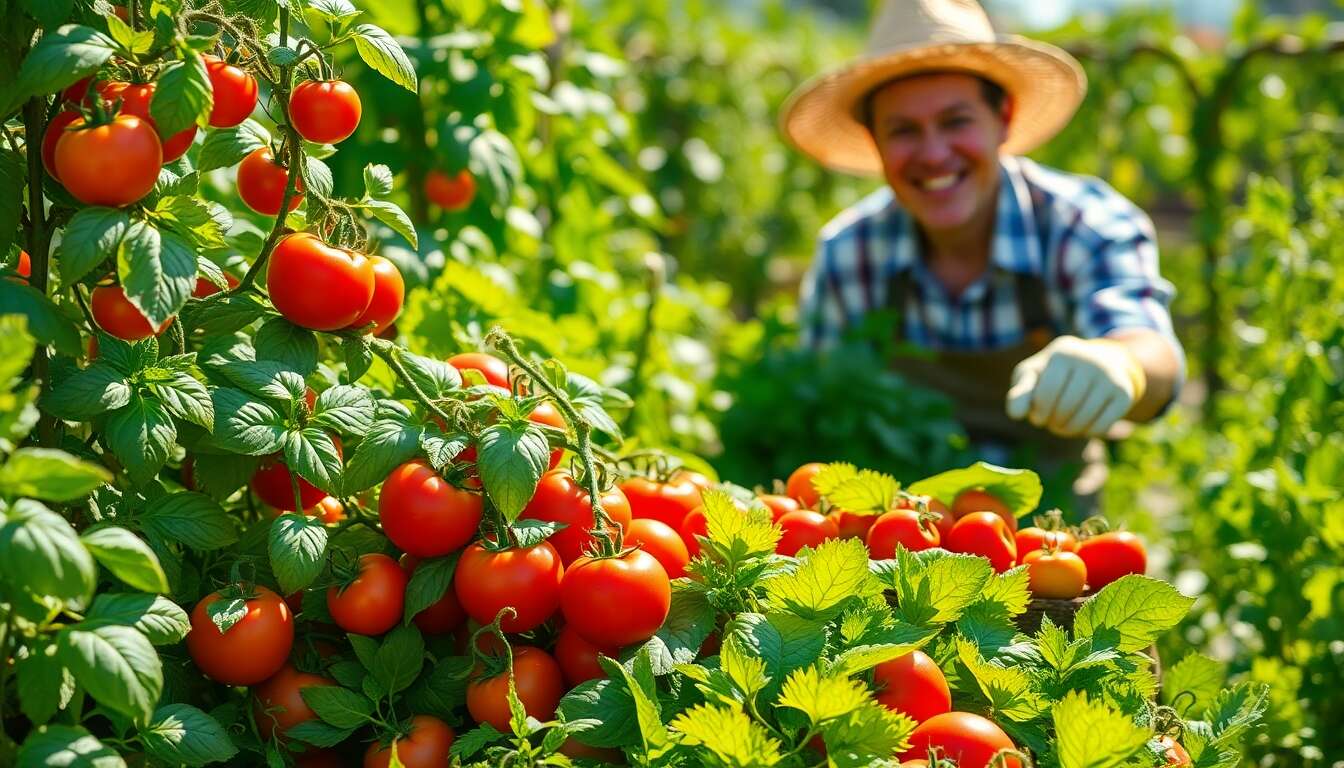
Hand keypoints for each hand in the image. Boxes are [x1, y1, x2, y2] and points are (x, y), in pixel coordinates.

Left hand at [1005, 335, 1146, 437]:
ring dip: (1069, 430)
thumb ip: (1020, 393)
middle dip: (1054, 422)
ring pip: (1084, 418)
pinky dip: (1088, 432)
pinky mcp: (1124, 393)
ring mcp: (1109, 376)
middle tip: (1052, 423)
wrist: (1097, 363)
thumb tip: (1015, 415)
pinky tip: (1083, 426)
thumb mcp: (1032, 375)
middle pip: (1066, 407)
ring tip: (1063, 426)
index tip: (1037, 418)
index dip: (1039, 413)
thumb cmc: (1054, 373)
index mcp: (1062, 353)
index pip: (1046, 393)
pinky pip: (1102, 426)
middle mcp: (1090, 361)